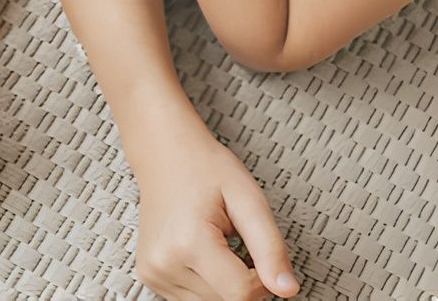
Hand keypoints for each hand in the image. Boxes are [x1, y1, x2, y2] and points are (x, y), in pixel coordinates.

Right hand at [134, 130, 298, 300]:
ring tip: (215, 243)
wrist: (163, 152)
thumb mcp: (248, 198)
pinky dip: (208, 284)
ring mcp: (153, 271)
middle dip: (243, 280)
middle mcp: (163, 262)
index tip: (257, 251)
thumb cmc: (204, 167)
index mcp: (187, 242)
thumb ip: (270, 248)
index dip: (263, 279)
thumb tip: (288, 290)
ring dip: (224, 284)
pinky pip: (194, 299)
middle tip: (234, 241)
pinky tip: (202, 252)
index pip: (242, 294)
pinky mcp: (150, 276)